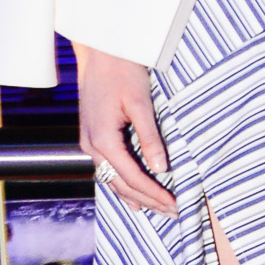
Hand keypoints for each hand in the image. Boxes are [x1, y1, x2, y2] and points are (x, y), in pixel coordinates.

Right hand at [76, 45, 176, 215]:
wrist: (100, 52)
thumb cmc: (122, 71)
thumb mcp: (141, 103)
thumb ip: (150, 137)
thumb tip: (161, 168)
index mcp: (103, 139)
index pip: (132, 178)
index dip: (155, 194)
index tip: (176, 205)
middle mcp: (91, 146)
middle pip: (121, 184)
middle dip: (148, 201)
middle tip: (173, 213)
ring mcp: (88, 143)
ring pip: (112, 179)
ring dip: (135, 196)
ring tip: (158, 210)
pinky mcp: (92, 137)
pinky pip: (107, 169)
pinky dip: (122, 184)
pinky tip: (134, 196)